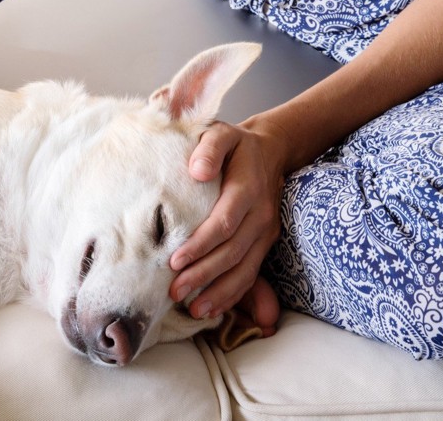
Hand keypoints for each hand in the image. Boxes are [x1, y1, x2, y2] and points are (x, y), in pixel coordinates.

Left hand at [169, 117, 285, 331]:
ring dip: (219, 292)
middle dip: (203, 274)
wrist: (268, 152)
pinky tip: (211, 308)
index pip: (223, 223)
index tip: (174, 261)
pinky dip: (233, 294)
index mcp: (247, 189)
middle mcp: (260, 215)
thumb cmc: (234, 146)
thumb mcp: (221, 134)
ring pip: (244, 268)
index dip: (200, 245)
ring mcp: (265, 232)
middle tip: (174, 291)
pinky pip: (251, 273)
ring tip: (193, 309)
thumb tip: (197, 171)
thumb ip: (210, 148)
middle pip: (232, 252)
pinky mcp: (264, 243)